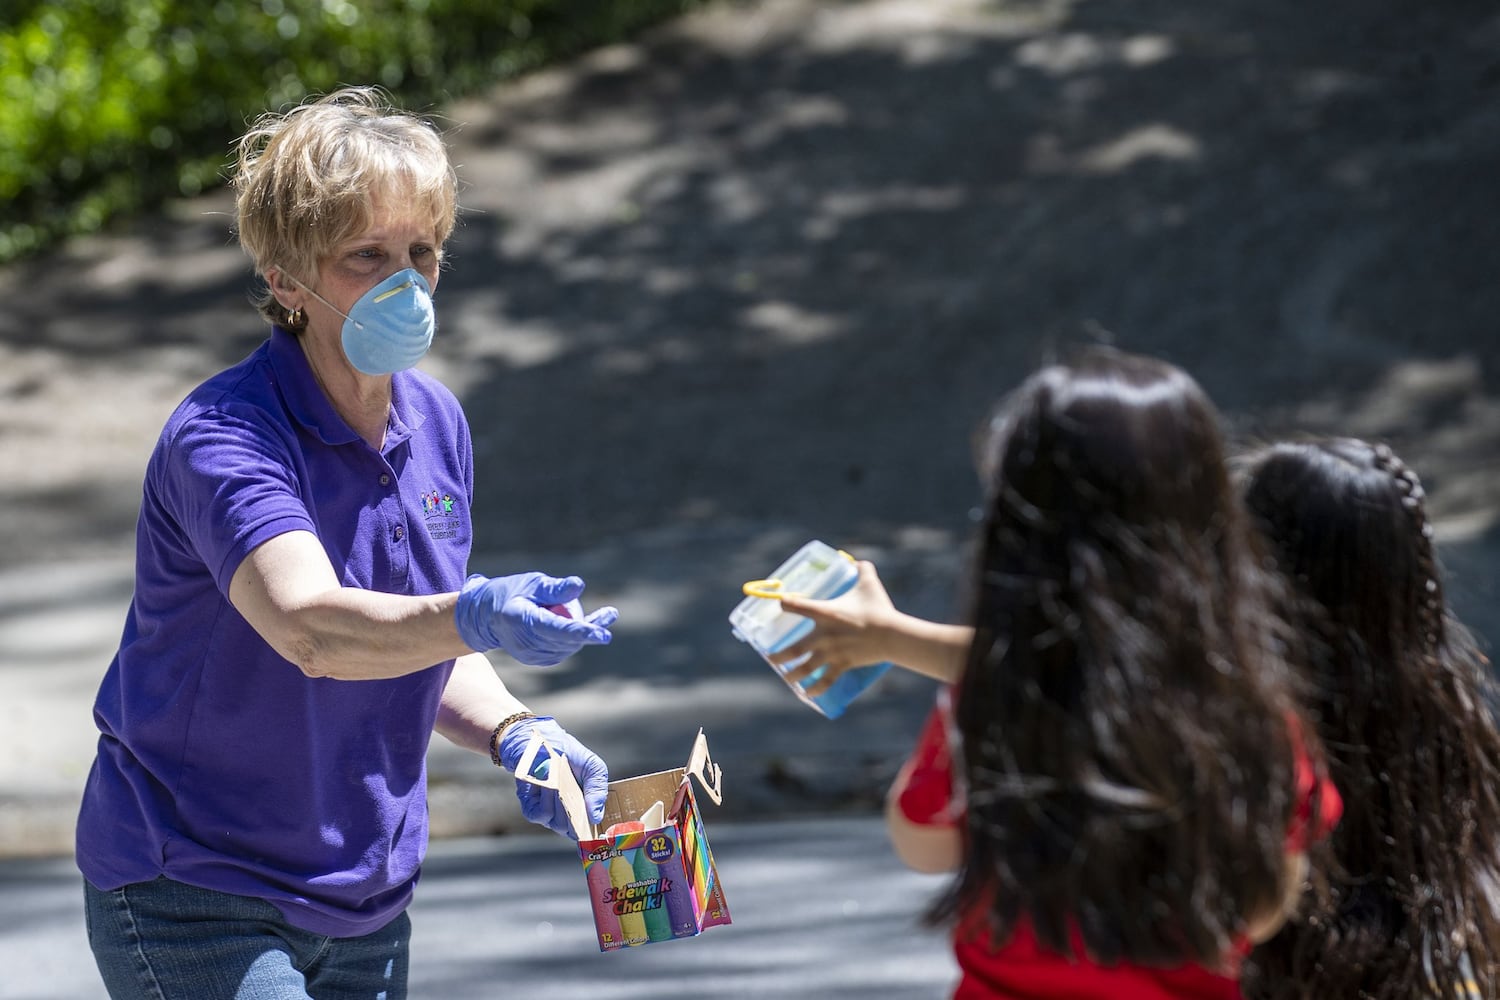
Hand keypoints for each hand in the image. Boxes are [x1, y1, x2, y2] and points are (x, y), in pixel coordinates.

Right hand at [454, 572, 618, 665]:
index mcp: (522, 621)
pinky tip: (592, 623)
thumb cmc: (511, 592)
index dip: (581, 632)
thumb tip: (580, 586)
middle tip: (609, 614)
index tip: (604, 635)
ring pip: (568, 646)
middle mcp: (526, 644)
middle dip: (588, 628)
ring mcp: (532, 655)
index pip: (556, 629)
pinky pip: (564, 648)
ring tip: (595, 614)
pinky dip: (576, 636)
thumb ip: (556, 588)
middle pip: (566, 640)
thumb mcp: (532, 583)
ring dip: (582, 630)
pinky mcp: (538, 659)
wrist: (486, 616)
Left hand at [497, 716, 608, 837]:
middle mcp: (566, 814)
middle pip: (574, 830)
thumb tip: (596, 816)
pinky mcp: (532, 808)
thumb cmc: (568, 755)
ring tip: (559, 783)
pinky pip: (541, 815)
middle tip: (576, 794)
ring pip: (558, 824)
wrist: (541, 743)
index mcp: (584, 807)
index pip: (589, 829)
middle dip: (576, 814)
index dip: (592, 829)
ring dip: (560, 804)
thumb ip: (598, 789)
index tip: (594, 820)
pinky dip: (546, 801)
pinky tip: (547, 786)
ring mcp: (549, 812)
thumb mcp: (592, 766)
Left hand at [769, 560, 896, 695]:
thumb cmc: (878, 608)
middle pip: (794, 649)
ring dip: (792, 675)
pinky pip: (826, 680)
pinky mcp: (843, 665)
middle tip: (770, 658)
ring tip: (786, 678)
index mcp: (825, 612)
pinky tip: (807, 694)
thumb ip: (863, 570)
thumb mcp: (869, 584)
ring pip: (805, 668)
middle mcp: (823, 634)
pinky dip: (815, 689)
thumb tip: (859, 561)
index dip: (784, 604)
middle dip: (779, 657)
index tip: (780, 605)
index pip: (795, 606)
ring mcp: (832, 652)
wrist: (892, 634)